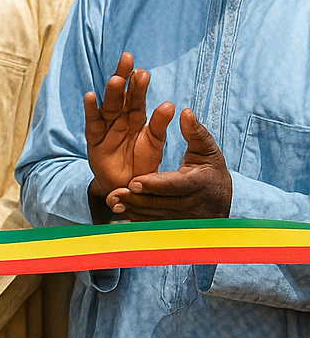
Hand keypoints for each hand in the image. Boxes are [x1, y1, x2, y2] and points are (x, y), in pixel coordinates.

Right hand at [84, 53, 171, 202]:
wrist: (129, 187)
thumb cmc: (143, 164)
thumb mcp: (155, 143)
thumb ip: (160, 125)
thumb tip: (170, 104)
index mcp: (136, 118)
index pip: (137, 96)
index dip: (139, 83)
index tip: (143, 70)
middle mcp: (120, 119)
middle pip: (121, 95)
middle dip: (123, 77)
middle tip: (127, 59)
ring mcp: (106, 128)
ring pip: (108, 106)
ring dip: (111, 92)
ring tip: (116, 79)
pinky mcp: (95, 140)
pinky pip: (93, 123)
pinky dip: (91, 110)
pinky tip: (91, 96)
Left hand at [108, 108, 231, 219]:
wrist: (224, 201)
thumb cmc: (212, 170)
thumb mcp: (207, 150)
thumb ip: (195, 132)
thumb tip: (185, 112)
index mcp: (198, 183)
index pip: (173, 185)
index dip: (153, 184)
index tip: (134, 181)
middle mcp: (191, 204)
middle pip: (160, 202)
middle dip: (136, 198)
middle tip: (114, 193)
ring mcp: (184, 218)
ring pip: (155, 215)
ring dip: (133, 210)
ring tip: (112, 202)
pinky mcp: (176, 225)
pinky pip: (155, 223)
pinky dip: (138, 218)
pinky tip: (121, 211)